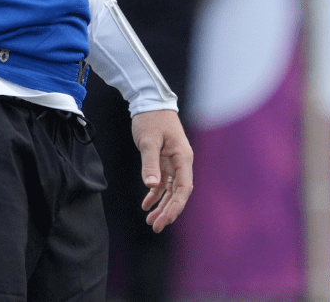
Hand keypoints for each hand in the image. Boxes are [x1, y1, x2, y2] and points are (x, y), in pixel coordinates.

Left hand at [131, 109, 193, 232]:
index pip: (183, 187)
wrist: (149, 102)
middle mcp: (181, 162)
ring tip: (150, 222)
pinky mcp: (164, 161)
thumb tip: (150, 186)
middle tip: (155, 227)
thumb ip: (150, 163)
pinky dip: (154, 194)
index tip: (166, 219)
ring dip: (161, 206)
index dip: (176, 205)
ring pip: (170, 190)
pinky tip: (146, 205)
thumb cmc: (151, 119)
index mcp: (182, 157)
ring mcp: (173, 163)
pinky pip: (161, 182)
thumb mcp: (148, 140)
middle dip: (168, 211)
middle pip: (178, 193)